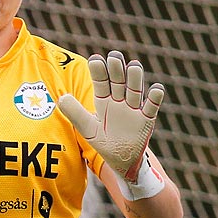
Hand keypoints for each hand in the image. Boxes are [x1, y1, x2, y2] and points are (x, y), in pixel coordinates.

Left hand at [55, 50, 164, 177]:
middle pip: (119, 82)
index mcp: (104, 101)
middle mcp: (119, 101)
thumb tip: (62, 98)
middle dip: (117, 70)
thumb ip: (75, 114)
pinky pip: (152, 107)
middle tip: (114, 57)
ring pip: (135, 90)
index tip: (95, 59)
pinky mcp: (146, 119)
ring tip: (134, 66)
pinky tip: (156, 89)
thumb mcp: (87, 129)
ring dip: (135, 79)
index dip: (99, 72)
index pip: (101, 83)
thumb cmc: (103, 142)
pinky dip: (155, 98)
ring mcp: (134, 109)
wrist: (121, 160)